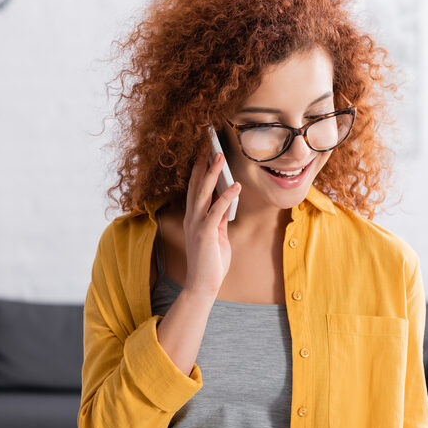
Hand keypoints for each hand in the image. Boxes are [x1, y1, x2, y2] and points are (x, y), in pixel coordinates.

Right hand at [183, 147, 240, 297]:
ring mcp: (196, 225)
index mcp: (193, 217)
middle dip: (201, 163)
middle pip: (196, 185)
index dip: (199, 168)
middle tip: (207, 143)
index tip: (204, 151)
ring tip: (219, 156)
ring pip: (203, 194)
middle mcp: (191, 218)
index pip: (195, 188)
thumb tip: (226, 200)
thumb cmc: (211, 261)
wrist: (204, 284)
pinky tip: (235, 186)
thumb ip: (219, 217)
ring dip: (211, 174)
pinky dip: (226, 197)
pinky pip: (216, 211)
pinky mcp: (205, 234)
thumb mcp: (217, 235)